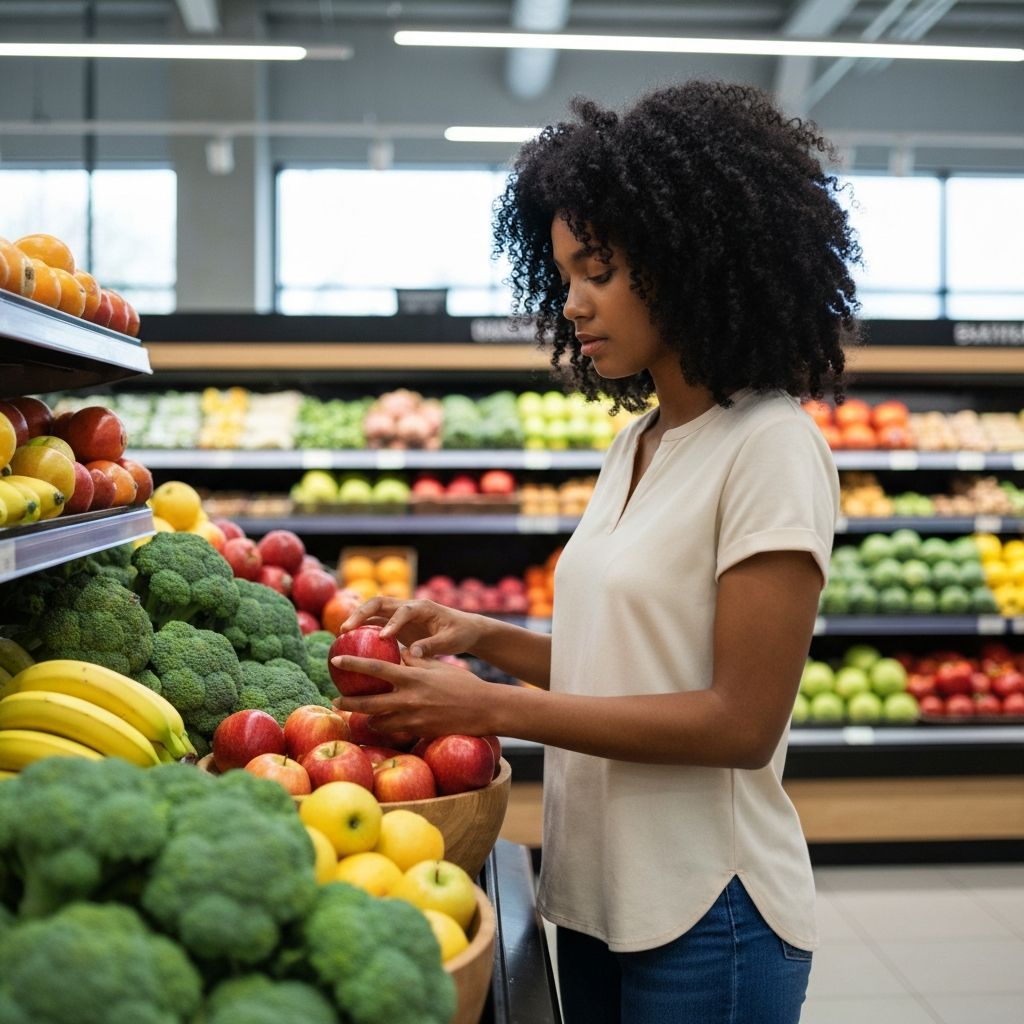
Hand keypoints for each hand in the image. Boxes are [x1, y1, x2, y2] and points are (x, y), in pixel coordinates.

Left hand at [330, 647, 496, 737]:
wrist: (483, 709)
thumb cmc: (461, 683)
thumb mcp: (437, 666)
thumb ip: (414, 661)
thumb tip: (396, 654)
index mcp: (413, 677)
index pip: (375, 669)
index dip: (353, 665)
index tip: (335, 660)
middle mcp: (409, 699)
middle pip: (368, 703)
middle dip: (348, 702)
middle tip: (335, 699)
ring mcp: (413, 719)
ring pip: (378, 721)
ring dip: (367, 717)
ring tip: (360, 712)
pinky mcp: (418, 732)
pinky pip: (394, 732)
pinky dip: (385, 727)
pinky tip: (382, 723)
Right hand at [340, 596, 482, 658]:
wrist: (464, 628)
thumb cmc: (460, 633)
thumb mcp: (451, 641)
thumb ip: (432, 646)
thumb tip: (413, 655)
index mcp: (423, 607)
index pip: (404, 610)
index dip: (393, 622)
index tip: (384, 637)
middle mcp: (408, 606)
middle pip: (380, 602)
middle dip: (361, 613)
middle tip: (346, 629)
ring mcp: (400, 613)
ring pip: (374, 611)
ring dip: (357, 619)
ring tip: (342, 635)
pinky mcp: (397, 623)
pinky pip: (376, 623)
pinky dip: (363, 629)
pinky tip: (351, 644)